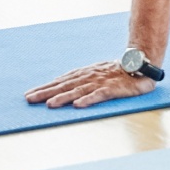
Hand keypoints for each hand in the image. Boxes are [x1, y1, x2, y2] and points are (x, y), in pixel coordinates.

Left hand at [25, 61, 156, 108]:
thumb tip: (60, 87)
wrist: (140, 64)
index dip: (44, 88)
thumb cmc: (116, 72)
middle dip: (46, 92)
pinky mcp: (113, 88)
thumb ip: (80, 80)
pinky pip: (99, 95)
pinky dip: (88, 99)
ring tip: (50, 104)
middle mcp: (89, 76)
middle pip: (64, 86)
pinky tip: (78, 105)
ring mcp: (101, 82)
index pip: (60, 81)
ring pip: (78, 90)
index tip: (29, 95)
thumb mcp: (95, 73)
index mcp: (84, 73)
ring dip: (63, 98)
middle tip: (30, 99)